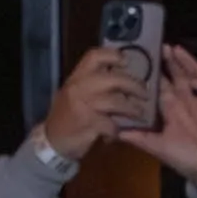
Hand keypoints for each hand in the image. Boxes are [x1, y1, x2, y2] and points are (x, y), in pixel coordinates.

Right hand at [38, 44, 149, 161]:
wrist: (51, 142)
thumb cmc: (66, 116)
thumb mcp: (75, 94)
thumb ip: (93, 83)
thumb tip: (119, 74)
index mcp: (76, 77)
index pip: (94, 56)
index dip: (113, 56)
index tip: (127, 61)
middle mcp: (79, 87)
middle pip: (114, 79)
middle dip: (134, 86)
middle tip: (145, 93)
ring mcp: (83, 105)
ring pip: (117, 101)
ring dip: (132, 109)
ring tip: (140, 113)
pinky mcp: (88, 123)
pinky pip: (112, 123)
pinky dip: (117, 129)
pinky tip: (117, 132)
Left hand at [115, 43, 196, 180]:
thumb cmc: (184, 158)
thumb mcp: (157, 146)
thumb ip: (139, 137)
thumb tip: (115, 131)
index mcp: (170, 108)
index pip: (158, 86)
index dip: (150, 74)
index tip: (137, 61)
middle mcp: (185, 100)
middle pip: (174, 75)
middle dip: (166, 61)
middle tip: (154, 46)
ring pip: (192, 74)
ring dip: (183, 62)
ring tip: (171, 49)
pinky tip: (192, 65)